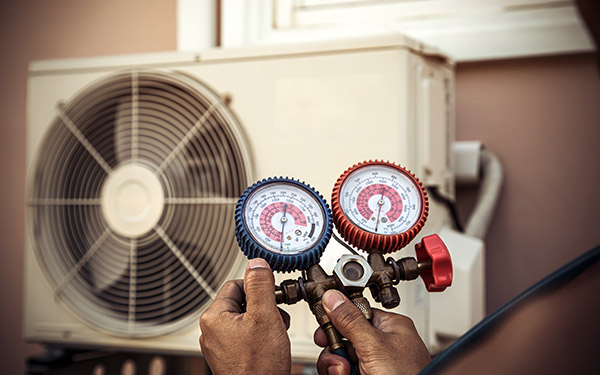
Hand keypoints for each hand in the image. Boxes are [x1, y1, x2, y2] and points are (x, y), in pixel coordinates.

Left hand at [199, 258, 291, 374]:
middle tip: (276, 319)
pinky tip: (270, 347)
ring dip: (264, 322)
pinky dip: (260, 337)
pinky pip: (245, 336)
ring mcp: (220, 345)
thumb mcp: (265, 317)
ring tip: (274, 336)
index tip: (272, 296)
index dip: (258, 288)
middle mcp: (212, 330)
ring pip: (246, 319)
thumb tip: (256, 263)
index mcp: (214, 316)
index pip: (236, 284)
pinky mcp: (229, 357)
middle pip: (242, 302)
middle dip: (264, 307)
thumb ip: (260, 286)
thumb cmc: (258, 366)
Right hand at [314, 290, 430, 374]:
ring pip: (341, 356)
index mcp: (390, 326)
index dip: (337, 319)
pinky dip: (341, 374)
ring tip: (346, 372)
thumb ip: (350, 321)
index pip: (355, 312)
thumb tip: (333, 297)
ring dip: (336, 366)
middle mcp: (382, 343)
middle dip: (336, 349)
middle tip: (339, 357)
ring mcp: (375, 362)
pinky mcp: (367, 374)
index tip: (323, 325)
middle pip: (344, 336)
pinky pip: (345, 370)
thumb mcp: (374, 345)